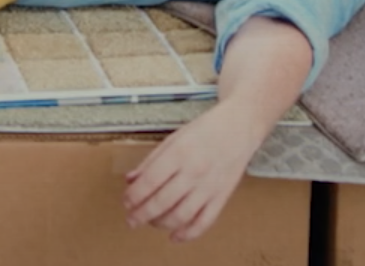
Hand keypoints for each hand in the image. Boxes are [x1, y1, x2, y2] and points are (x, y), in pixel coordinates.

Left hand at [121, 104, 259, 241]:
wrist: (238, 128)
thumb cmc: (204, 130)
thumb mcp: (172, 139)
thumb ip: (150, 161)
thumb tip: (131, 180)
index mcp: (178, 154)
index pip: (149, 182)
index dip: (134, 196)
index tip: (126, 202)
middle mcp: (194, 172)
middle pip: (162, 202)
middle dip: (141, 214)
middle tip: (131, 219)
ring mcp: (209, 187)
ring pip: (181, 215)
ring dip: (160, 224)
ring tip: (150, 222)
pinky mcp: (222, 197)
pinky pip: (204, 222)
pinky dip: (188, 233)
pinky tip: (175, 236)